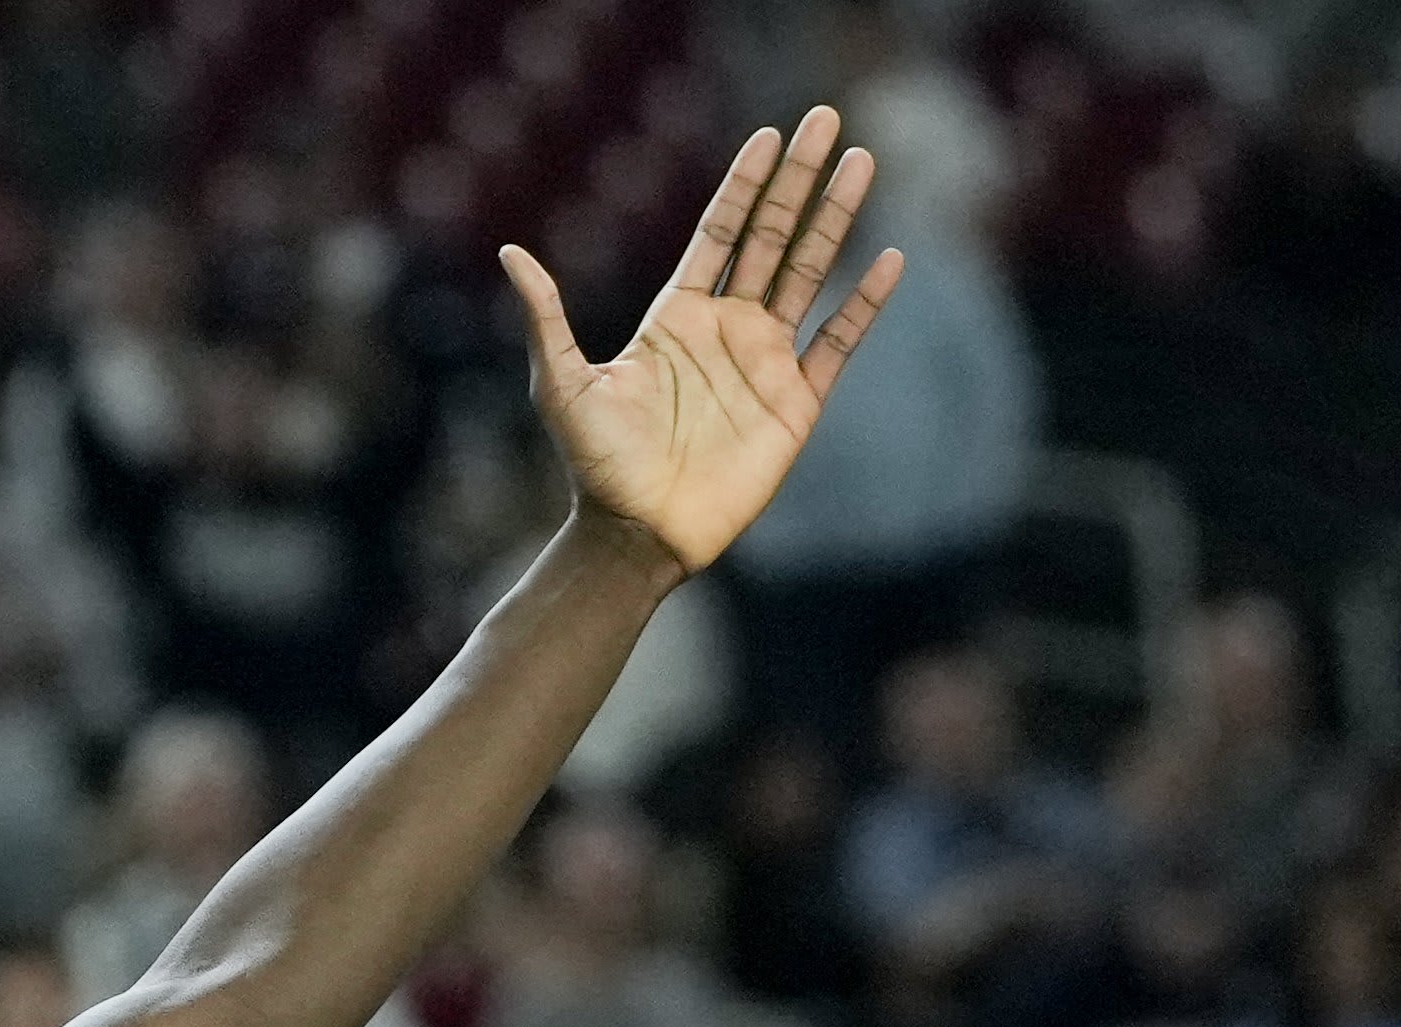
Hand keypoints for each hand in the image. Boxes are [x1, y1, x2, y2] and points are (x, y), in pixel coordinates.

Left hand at [502, 109, 903, 576]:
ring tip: (862, 164)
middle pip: (772, 236)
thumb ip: (546, 316)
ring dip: (836, 219)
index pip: (719, 232)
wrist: (638, 533)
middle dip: (798, 178)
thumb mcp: (563, 384)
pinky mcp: (796, 402)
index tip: (767, 135)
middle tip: (825, 119)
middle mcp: (726, 328)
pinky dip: (865, 302)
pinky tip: (891, 259)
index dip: (744, 184)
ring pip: (810, 272)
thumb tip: (510, 253)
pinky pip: (838, 342)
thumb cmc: (596, 465)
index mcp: (677, 316)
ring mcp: (765, 362)